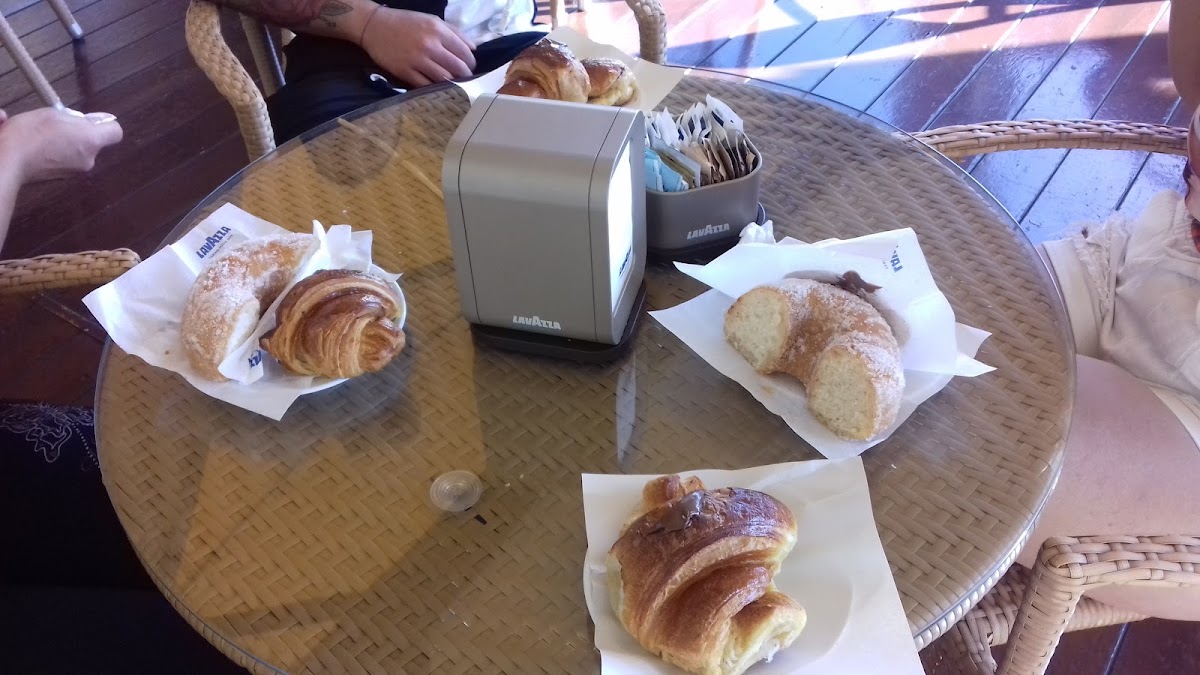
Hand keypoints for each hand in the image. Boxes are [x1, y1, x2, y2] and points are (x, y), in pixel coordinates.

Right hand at [0, 107, 122, 183]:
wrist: (7, 162)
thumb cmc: (29, 133)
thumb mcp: (54, 115)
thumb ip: (80, 118)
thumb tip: (100, 120)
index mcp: (91, 141)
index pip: (115, 132)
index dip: (104, 123)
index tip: (87, 119)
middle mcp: (89, 160)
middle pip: (93, 141)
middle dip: (78, 132)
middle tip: (56, 124)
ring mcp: (75, 172)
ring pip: (77, 150)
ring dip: (65, 141)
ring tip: (42, 135)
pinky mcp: (61, 178)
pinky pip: (64, 160)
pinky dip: (55, 152)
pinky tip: (37, 147)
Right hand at [359, 7, 476, 87]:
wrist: (374, 26)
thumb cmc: (405, 22)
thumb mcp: (432, 20)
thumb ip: (454, 32)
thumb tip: (473, 48)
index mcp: (438, 30)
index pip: (465, 53)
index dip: (471, 63)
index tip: (469, 66)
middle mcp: (429, 45)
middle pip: (458, 68)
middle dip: (466, 76)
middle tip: (464, 78)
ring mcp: (417, 60)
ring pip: (445, 79)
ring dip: (452, 83)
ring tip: (452, 82)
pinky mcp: (405, 72)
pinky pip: (426, 85)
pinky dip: (434, 87)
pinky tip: (437, 86)